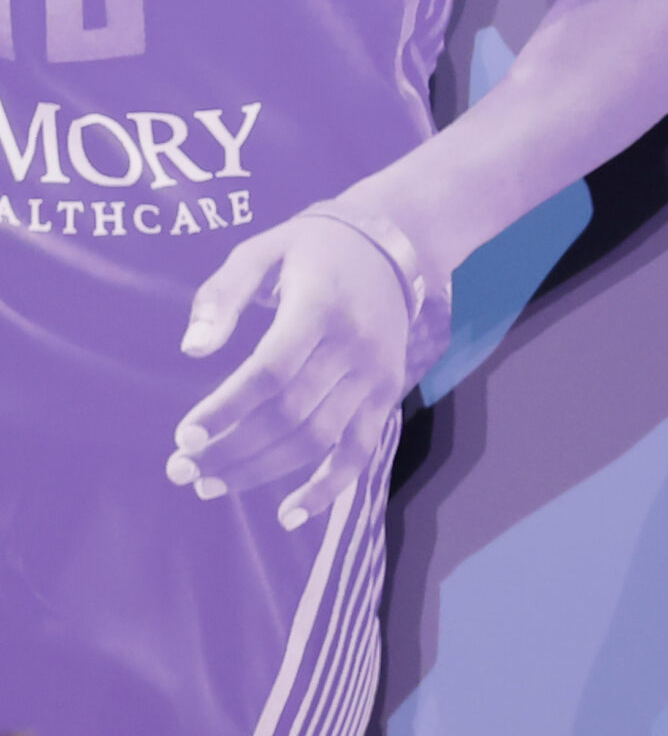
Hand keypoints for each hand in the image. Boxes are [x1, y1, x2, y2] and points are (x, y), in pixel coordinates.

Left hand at [165, 215, 413, 530]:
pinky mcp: (386, 394)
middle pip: (289, 413)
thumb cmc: (312, 249)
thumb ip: (224, 295)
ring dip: (261, 471)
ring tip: (210, 484)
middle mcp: (354, 345)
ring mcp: (376, 374)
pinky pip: (360, 451)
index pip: (271, 370)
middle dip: (230, 449)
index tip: (183, 434)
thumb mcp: (261, 250)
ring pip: (317, 438)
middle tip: (182, 469)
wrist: (393, 245)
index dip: (226, 408)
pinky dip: (327, 488)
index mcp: (320, 305)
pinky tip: (289, 515)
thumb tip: (192, 349)